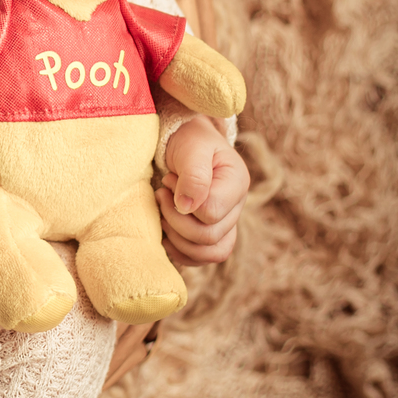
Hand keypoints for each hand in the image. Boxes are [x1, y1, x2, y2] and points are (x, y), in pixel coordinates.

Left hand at [157, 116, 249, 269]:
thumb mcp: (191, 147)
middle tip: (160, 194)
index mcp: (237, 183)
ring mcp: (226, 223)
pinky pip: (201, 258)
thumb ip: (194, 175)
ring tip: (162, 213)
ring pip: (208, 253)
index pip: (211, 212)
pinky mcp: (211, 233)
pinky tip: (164, 232)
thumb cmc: (188, 139)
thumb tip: (187, 207)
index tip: (168, 181)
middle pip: (209, 237)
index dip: (183, 203)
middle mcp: (236, 207)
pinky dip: (179, 251)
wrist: (184, 140)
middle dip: (175, 220)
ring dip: (177, 239)